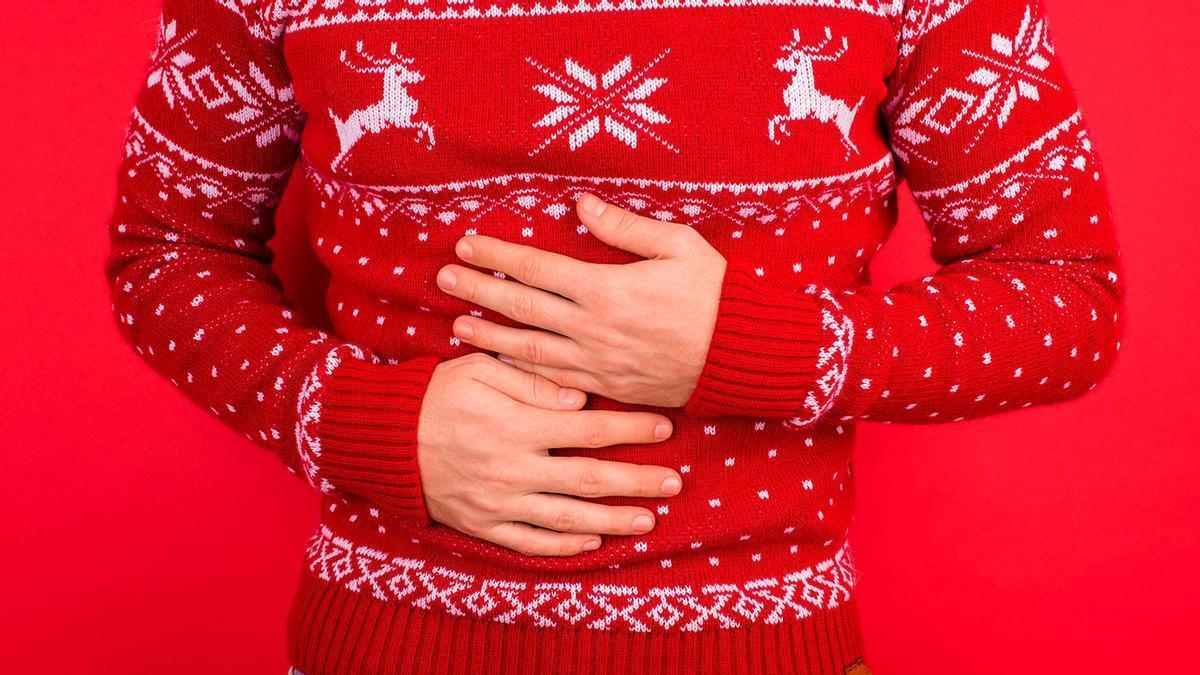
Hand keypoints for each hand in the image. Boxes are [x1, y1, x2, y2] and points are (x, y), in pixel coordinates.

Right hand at [416, 353, 682, 556]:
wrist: (383, 440)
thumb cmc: (435, 395)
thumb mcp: (479, 371)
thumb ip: (532, 382)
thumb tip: (580, 398)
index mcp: (517, 425)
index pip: (588, 428)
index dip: (630, 427)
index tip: (664, 426)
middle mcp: (514, 468)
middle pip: (589, 478)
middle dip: (637, 480)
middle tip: (675, 482)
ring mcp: (500, 502)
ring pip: (569, 517)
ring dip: (613, 519)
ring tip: (649, 519)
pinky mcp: (484, 526)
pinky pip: (531, 542)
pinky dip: (565, 545)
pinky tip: (594, 542)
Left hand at [436, 193, 726, 407]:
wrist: (741, 356)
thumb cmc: (715, 295)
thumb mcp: (678, 245)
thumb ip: (625, 227)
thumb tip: (581, 204)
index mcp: (605, 289)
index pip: (536, 268)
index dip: (497, 255)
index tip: (467, 243)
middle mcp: (592, 328)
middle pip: (521, 308)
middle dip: (478, 291)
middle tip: (443, 278)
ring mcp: (597, 362)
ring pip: (529, 350)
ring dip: (489, 338)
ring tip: (457, 328)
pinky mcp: (608, 385)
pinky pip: (554, 381)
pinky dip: (523, 373)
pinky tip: (501, 366)